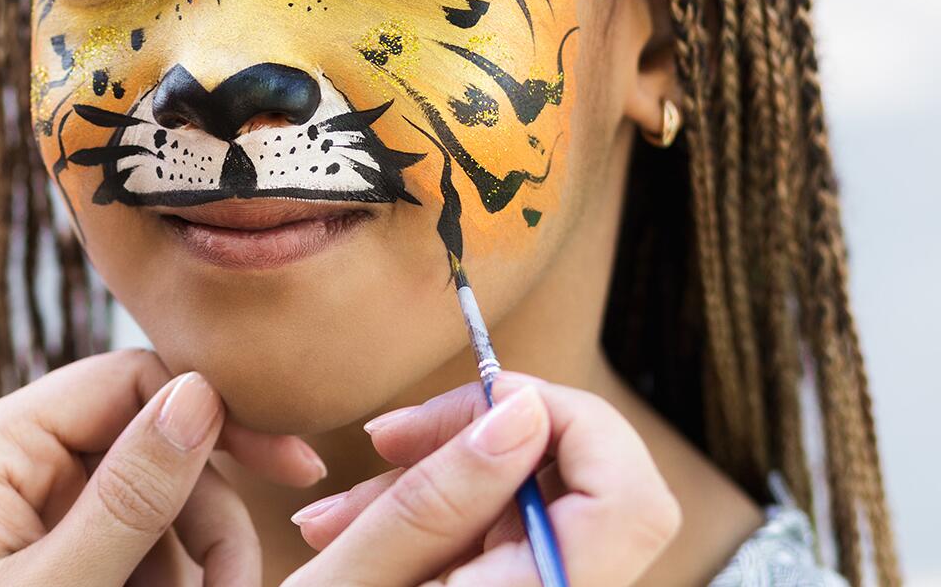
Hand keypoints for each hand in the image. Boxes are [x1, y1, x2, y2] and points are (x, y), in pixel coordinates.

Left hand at [0, 349, 325, 586]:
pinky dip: (143, 580)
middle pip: (141, 447)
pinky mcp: (15, 553)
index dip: (216, 416)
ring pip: (135, 505)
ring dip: (179, 562)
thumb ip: (129, 498)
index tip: (295, 468)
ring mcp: (5, 508)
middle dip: (202, 517)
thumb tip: (201, 395)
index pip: (127, 379)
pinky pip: (106, 544)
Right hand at [283, 375, 681, 585]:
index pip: (630, 500)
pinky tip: (363, 530)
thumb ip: (436, 500)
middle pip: (593, 490)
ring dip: (442, 482)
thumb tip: (520, 413)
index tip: (475, 401)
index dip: (567, 423)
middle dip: (488, 439)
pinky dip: (440, 518)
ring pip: (537, 510)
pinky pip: (507, 542)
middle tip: (389, 439)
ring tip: (339, 511)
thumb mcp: (351, 586)